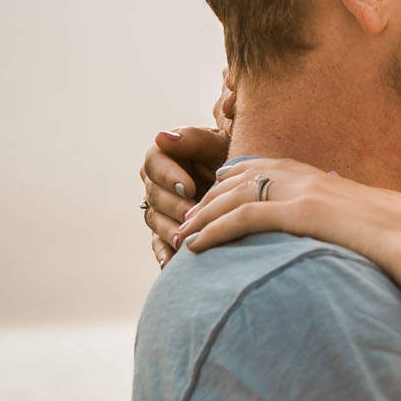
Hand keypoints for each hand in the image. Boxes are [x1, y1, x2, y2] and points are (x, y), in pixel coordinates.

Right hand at [140, 124, 230, 265]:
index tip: (188, 186)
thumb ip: (193, 140)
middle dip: (173, 205)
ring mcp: (161, 208)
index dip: (168, 176)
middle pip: (153, 194)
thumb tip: (162, 137)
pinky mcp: (167, 231)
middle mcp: (158, 182)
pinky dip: (163, 254)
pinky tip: (171, 263)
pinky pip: (159, 244)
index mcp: (165, 156)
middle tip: (192, 214)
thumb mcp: (219, 144)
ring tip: (184, 239)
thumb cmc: (232, 155)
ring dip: (169, 229)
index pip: (154, 163)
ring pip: (155, 219)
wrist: (247, 182)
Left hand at [175, 157, 400, 284]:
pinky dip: (214, 230)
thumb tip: (349, 241)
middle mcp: (309, 177)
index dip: (236, 178)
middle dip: (210, 197)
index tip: (216, 192)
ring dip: (203, 216)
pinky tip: (196, 246)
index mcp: (325, 178)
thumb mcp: (373, 225)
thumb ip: (350, 224)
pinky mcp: (300, 213)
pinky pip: (244, 218)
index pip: (269, 167)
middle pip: (243, 178)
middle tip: (187, 218)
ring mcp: (304, 192)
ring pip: (235, 196)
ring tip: (181, 236)